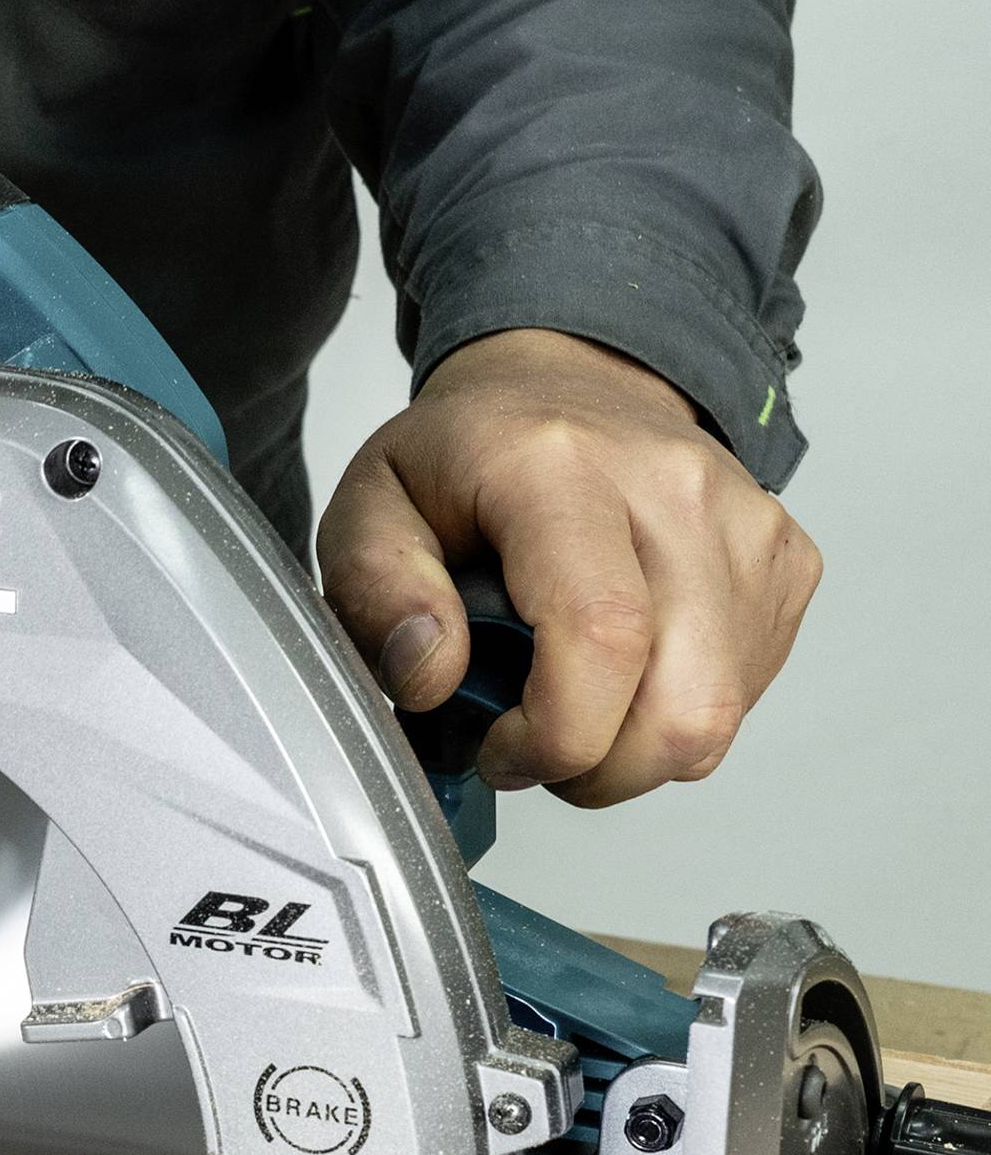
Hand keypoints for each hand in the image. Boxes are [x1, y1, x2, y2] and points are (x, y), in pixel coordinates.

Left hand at [317, 330, 821, 806]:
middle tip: (529, 742)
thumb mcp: (368, 508)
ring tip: (569, 700)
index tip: (496, 746)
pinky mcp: (785, 565)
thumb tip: (428, 675)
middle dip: (593, 770)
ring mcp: (746, 527)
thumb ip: (376, 593)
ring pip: (715, 718)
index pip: (601, 635)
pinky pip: (743, 696)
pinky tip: (623, 669)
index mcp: (558, 469)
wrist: (572, 384)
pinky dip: (673, 713)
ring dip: (630, 752)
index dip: (553, 735)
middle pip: (680, 707)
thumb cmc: (469, 457)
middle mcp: (673, 489)